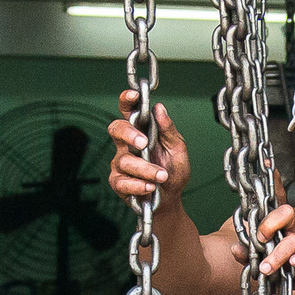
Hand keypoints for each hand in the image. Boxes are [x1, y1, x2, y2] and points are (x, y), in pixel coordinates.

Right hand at [106, 92, 189, 210]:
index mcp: (141, 132)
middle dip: (129, 134)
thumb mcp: (177, 148)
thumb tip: (160, 108)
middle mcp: (127, 145)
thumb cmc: (172, 171)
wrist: (170, 199)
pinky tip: (150, 187)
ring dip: (146, 169)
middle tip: (143, 143)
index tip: (133, 96)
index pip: (129, 111)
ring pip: (125, 160)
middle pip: (116, 129)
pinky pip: (122, 181)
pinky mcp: (118, 182)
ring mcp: (120, 163)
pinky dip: (139, 185)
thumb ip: (168, 129)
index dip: (127, 101)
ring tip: (162, 176)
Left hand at [253, 201, 294, 294]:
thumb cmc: (289, 266)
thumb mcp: (265, 261)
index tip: (254, 223)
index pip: (273, 209)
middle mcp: (294, 229)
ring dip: (278, 254)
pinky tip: (293, 263)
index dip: (266, 206)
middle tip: (260, 240)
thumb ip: (249, 255)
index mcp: (280, 227)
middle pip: (286, 213)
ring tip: (266, 268)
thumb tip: (235, 248)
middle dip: (271, 223)